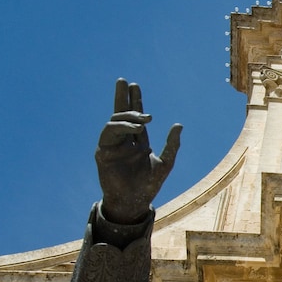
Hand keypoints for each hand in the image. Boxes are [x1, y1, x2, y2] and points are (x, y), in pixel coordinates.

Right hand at [96, 79, 181, 223]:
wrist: (135, 201)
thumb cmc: (149, 184)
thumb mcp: (166, 162)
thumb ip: (172, 144)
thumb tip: (178, 125)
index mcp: (138, 142)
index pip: (136, 117)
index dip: (135, 101)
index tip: (135, 86)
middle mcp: (124, 141)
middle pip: (121, 114)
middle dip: (122, 97)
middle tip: (124, 81)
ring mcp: (112, 146)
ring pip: (114, 122)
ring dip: (128, 116)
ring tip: (144, 119)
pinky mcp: (103, 152)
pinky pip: (108, 134)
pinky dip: (121, 127)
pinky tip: (135, 128)